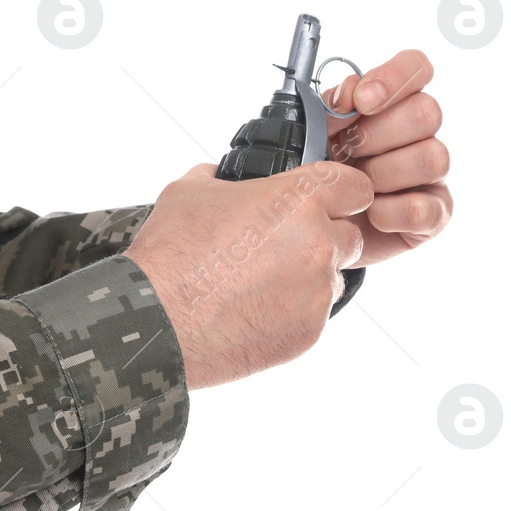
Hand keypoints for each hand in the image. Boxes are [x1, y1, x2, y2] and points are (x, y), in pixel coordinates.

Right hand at [123, 161, 372, 389]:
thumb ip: (220, 179)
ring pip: (331, 279)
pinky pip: (313, 316)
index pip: (355, 188)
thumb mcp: (188, 192)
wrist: (155, 321)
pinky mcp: (309, 333)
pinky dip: (289, 313)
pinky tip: (250, 311)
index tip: (327, 203)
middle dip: (323, 239)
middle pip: (350, 236)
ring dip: (306, 278)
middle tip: (279, 248)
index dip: (340, 194)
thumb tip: (221, 177)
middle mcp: (318, 245)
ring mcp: (317, 293)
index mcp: (297, 201)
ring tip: (256, 285)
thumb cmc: (170, 254)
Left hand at [321, 49, 452, 267]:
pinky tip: (368, 212)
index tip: (361, 101)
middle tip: (347, 151)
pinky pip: (424, 208)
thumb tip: (349, 94)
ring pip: (432, 157)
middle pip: (427, 112)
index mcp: (392, 103)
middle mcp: (419, 133)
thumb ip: (330, 107)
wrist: (314, 226)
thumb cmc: (318, 172)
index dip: (394, 77)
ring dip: (383, 174)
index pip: (416, 67)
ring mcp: (431, 173)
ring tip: (354, 186)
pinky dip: (389, 212)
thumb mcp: (313, 134)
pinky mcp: (434, 212)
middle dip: (378, 134)